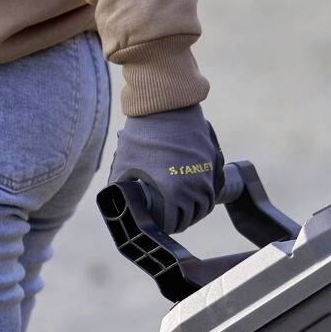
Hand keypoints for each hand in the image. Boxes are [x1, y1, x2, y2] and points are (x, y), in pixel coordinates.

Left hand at [109, 104, 223, 234]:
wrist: (165, 104)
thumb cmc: (142, 134)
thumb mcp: (124, 163)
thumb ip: (119, 187)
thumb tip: (116, 203)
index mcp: (171, 193)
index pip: (172, 224)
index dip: (164, 227)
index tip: (158, 224)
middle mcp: (193, 187)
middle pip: (191, 218)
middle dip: (180, 221)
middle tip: (170, 219)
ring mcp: (206, 174)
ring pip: (205, 205)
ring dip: (195, 210)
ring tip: (184, 209)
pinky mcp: (213, 161)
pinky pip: (213, 186)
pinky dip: (206, 194)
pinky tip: (195, 192)